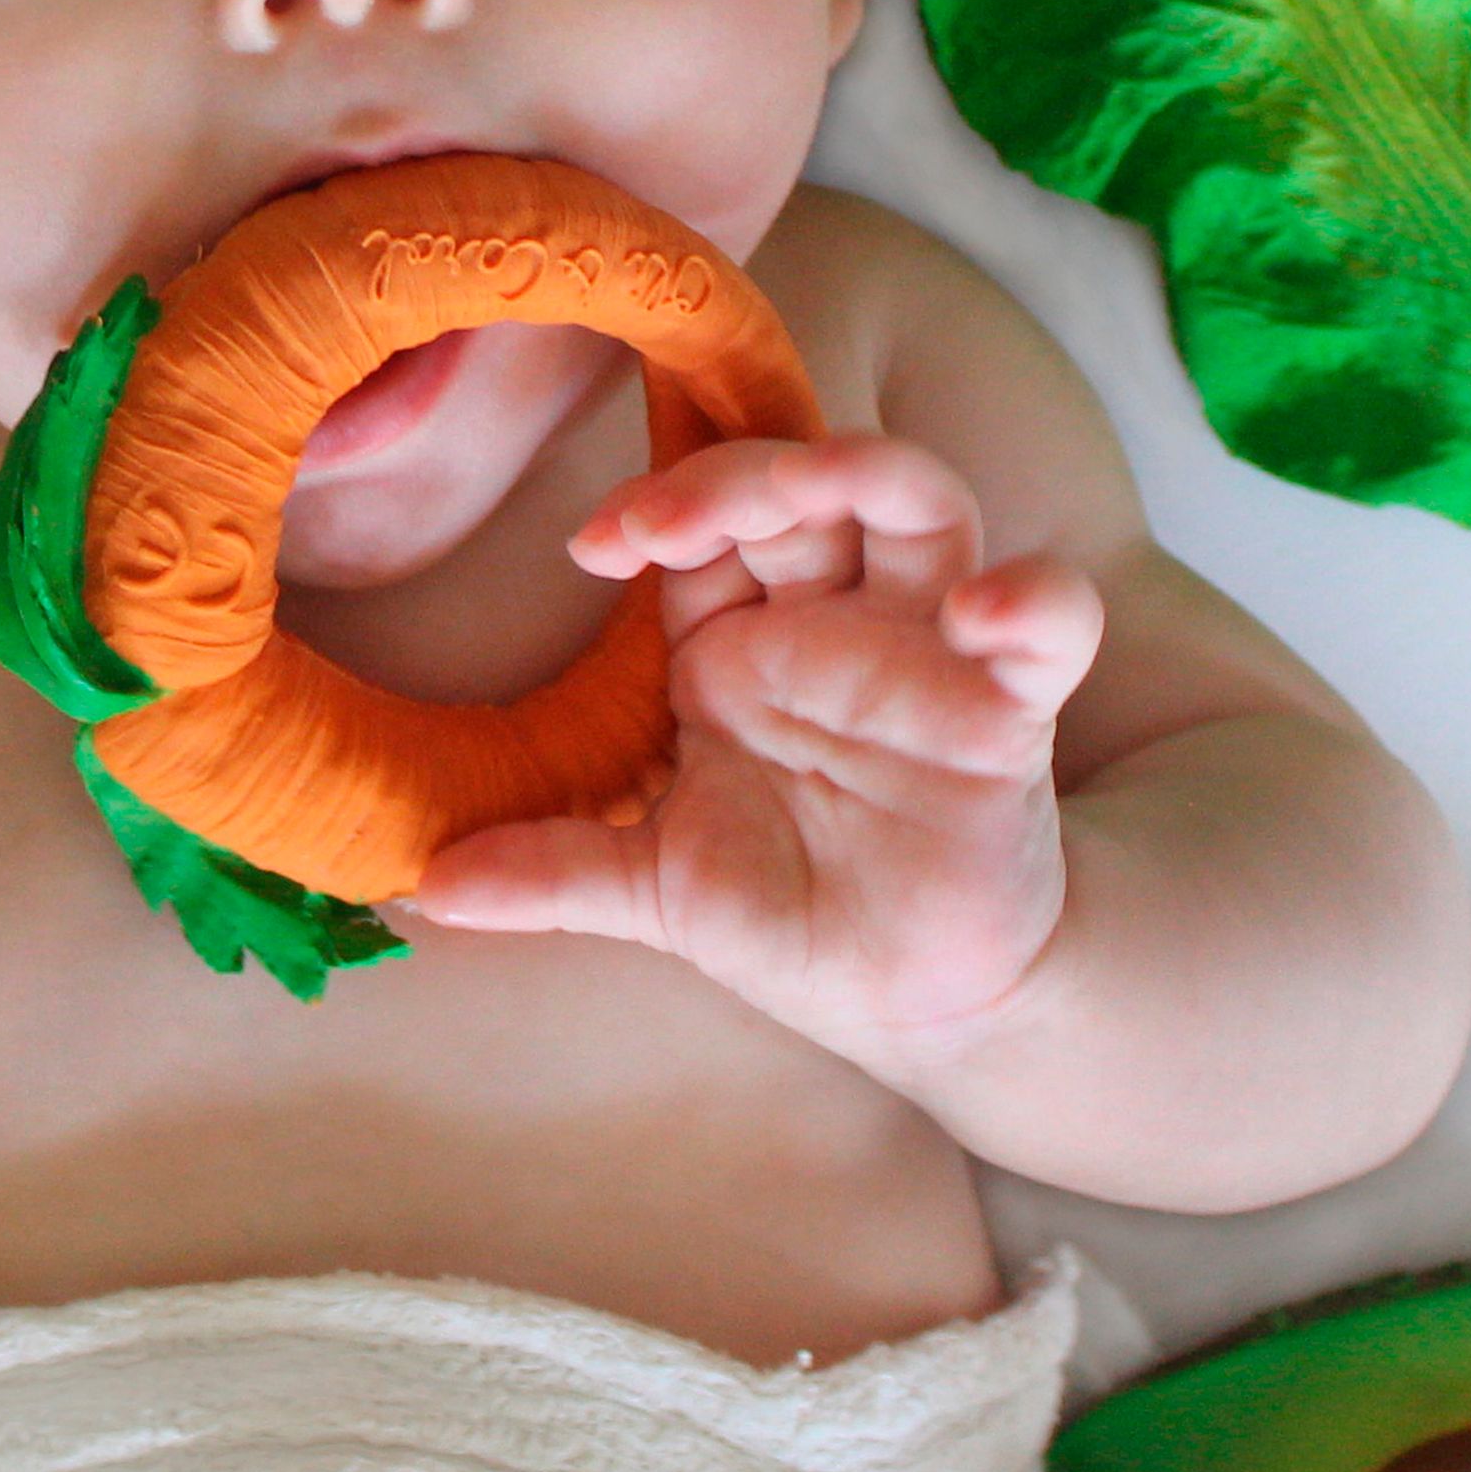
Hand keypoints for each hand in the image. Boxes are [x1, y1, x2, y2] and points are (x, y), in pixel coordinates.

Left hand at [402, 435, 1103, 1077]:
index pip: (702, 528)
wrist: (913, 1002)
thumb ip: (552, 871)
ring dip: (873, 471)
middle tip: (677, 510)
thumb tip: (420, 883)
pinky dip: (1037, 598)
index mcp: (741, 644)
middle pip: (804, 486)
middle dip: (743, 469)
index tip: (597, 541)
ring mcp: (926, 656)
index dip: (657, 507)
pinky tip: (996, 608)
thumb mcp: (656, 890)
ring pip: (922, 507)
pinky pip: (1050, 624)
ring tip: (820, 482)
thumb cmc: (791, 913)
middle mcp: (835, 624)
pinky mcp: (1010, 714)